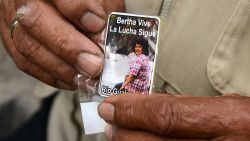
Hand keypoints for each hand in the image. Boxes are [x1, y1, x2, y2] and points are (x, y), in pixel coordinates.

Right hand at [0, 0, 124, 89]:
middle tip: (94, 65)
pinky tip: (72, 80)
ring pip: (29, 47)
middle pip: (36, 21)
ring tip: (87, 78)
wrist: (51, 1)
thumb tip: (105, 38)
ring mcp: (12, 20)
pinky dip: (52, 76)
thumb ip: (102, 8)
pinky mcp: (11, 40)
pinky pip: (26, 63)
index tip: (98, 24)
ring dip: (61, 68)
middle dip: (69, 47)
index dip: (77, 9)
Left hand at [98, 93, 249, 140]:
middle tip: (109, 123)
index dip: (132, 111)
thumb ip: (184, 107)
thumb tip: (143, 106)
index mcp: (228, 121)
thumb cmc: (245, 125)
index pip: (166, 115)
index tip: (110, 106)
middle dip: (124, 132)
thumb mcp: (223, 108)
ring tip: (118, 134)